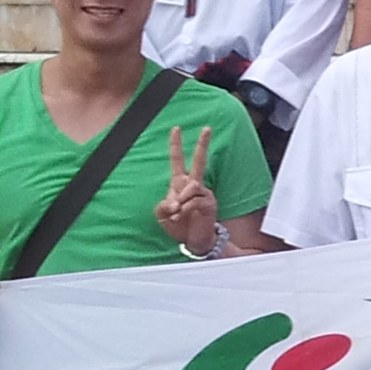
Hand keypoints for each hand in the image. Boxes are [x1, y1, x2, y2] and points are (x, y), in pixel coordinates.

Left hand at [154, 125, 221, 253]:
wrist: (193, 241)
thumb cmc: (178, 226)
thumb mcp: (162, 214)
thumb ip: (164, 205)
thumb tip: (176, 202)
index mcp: (180, 184)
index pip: (178, 160)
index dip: (176, 145)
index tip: (176, 129)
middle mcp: (194, 185)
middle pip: (200, 161)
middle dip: (203, 144)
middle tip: (207, 128)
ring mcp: (203, 194)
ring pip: (191, 186)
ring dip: (180, 202)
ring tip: (177, 215)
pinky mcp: (209, 204)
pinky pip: (194, 201)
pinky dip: (185, 210)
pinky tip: (182, 217)